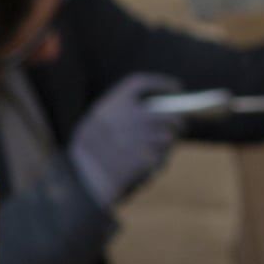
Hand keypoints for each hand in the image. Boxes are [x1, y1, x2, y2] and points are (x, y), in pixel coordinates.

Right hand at [67, 73, 181, 206]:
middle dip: (178, 120)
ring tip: (157, 148)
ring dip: (166, 142)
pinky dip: (158, 162)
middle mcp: (133, 116)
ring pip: (168, 137)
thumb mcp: (93, 124)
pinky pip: (162, 158)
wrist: (84, 180)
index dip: (161, 83)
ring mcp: (143, 137)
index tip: (176, 87)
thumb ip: (117, 114)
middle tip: (179, 124)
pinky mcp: (150, 158)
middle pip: (168, 113)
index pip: (142, 83)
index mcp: (113, 104)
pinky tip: (148, 168)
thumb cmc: (85, 155)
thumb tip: (145, 114)